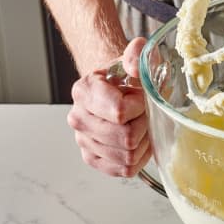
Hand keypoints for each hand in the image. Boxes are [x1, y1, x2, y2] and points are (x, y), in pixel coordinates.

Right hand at [67, 37, 150, 176]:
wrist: (114, 88)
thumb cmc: (124, 76)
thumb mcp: (134, 58)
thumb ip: (136, 54)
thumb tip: (136, 59)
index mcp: (84, 90)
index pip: (119, 111)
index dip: (140, 106)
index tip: (141, 96)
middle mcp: (78, 117)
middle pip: (126, 137)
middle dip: (144, 124)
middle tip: (144, 112)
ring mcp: (83, 141)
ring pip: (128, 155)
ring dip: (143, 141)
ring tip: (140, 124)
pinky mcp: (93, 159)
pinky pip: (124, 169)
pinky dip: (138, 158)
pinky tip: (138, 142)